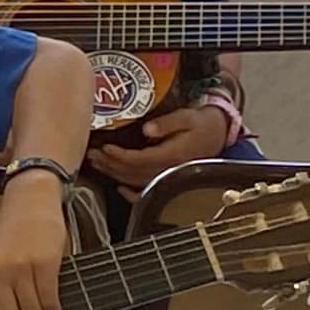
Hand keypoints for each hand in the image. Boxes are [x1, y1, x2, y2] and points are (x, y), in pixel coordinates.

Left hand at [87, 93, 239, 190]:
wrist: (219, 133)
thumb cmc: (202, 123)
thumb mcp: (188, 117)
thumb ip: (167, 123)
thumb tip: (146, 130)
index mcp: (171, 156)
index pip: (138, 160)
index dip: (119, 156)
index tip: (104, 147)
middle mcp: (167, 170)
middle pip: (131, 172)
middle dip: (109, 164)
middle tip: (91, 154)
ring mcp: (167, 177)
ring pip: (135, 181)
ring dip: (113, 174)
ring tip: (96, 163)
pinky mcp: (168, 179)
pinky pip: (147, 192)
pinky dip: (131, 193)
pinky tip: (119, 187)